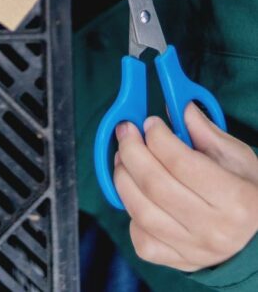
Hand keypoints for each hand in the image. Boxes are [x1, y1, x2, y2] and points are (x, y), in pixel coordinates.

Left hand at [114, 104, 257, 270]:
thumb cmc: (249, 194)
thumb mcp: (239, 159)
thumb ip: (205, 132)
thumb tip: (178, 107)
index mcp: (235, 200)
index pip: (181, 163)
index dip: (158, 137)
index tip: (150, 123)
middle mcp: (213, 229)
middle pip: (155, 184)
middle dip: (131, 150)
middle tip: (126, 130)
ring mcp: (194, 250)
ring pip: (141, 211)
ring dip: (123, 177)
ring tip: (123, 158)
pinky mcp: (178, 262)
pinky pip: (141, 240)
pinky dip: (131, 215)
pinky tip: (137, 195)